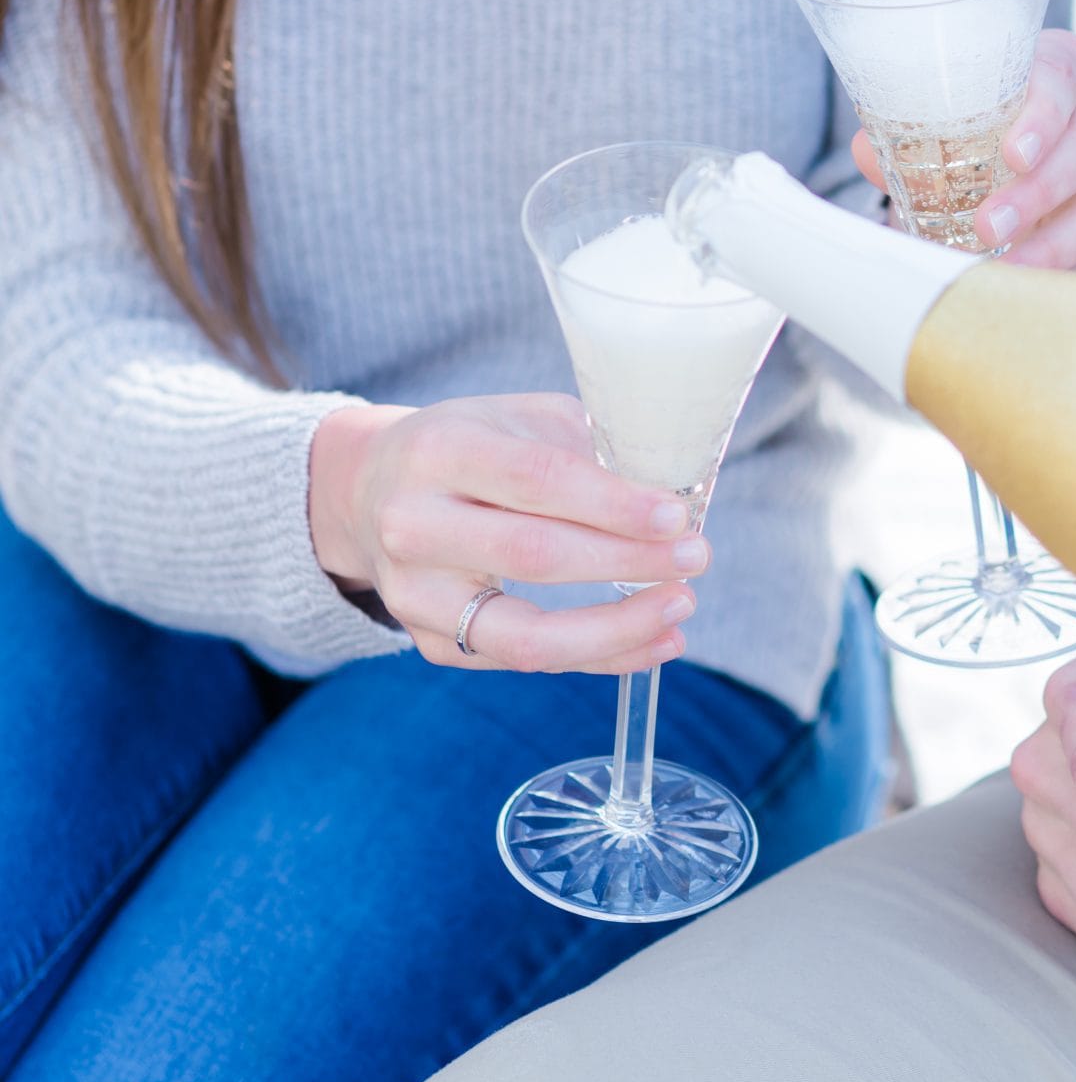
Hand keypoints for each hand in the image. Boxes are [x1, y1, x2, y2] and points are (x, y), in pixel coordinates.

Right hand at [309, 393, 707, 673]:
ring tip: (680, 609)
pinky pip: (523, 663)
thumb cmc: (470, 446)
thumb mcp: (517, 419)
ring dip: (616, 629)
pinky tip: (651, 641)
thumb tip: (672, 487)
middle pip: (535, 555)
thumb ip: (585, 446)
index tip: (676, 515)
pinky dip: (597, 658)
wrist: (373, 489)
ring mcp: (415, 593)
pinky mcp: (429, 642)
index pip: (537, 480)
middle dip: (628, 561)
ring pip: (524, 635)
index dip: (613, 502)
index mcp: (440, 449)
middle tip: (696, 558)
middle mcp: (413, 523)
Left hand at [853, 28, 1075, 271]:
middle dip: (1038, 191)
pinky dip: (1065, 263)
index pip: (1061, 75)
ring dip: (1053, 239)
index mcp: (1059, 62)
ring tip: (1004, 266)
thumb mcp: (939, 118)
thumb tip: (868, 152)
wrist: (1002, 158)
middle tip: (987, 226)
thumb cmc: (972, 122)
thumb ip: (903, 131)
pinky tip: (1024, 280)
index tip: (1012, 155)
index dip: (1043, 115)